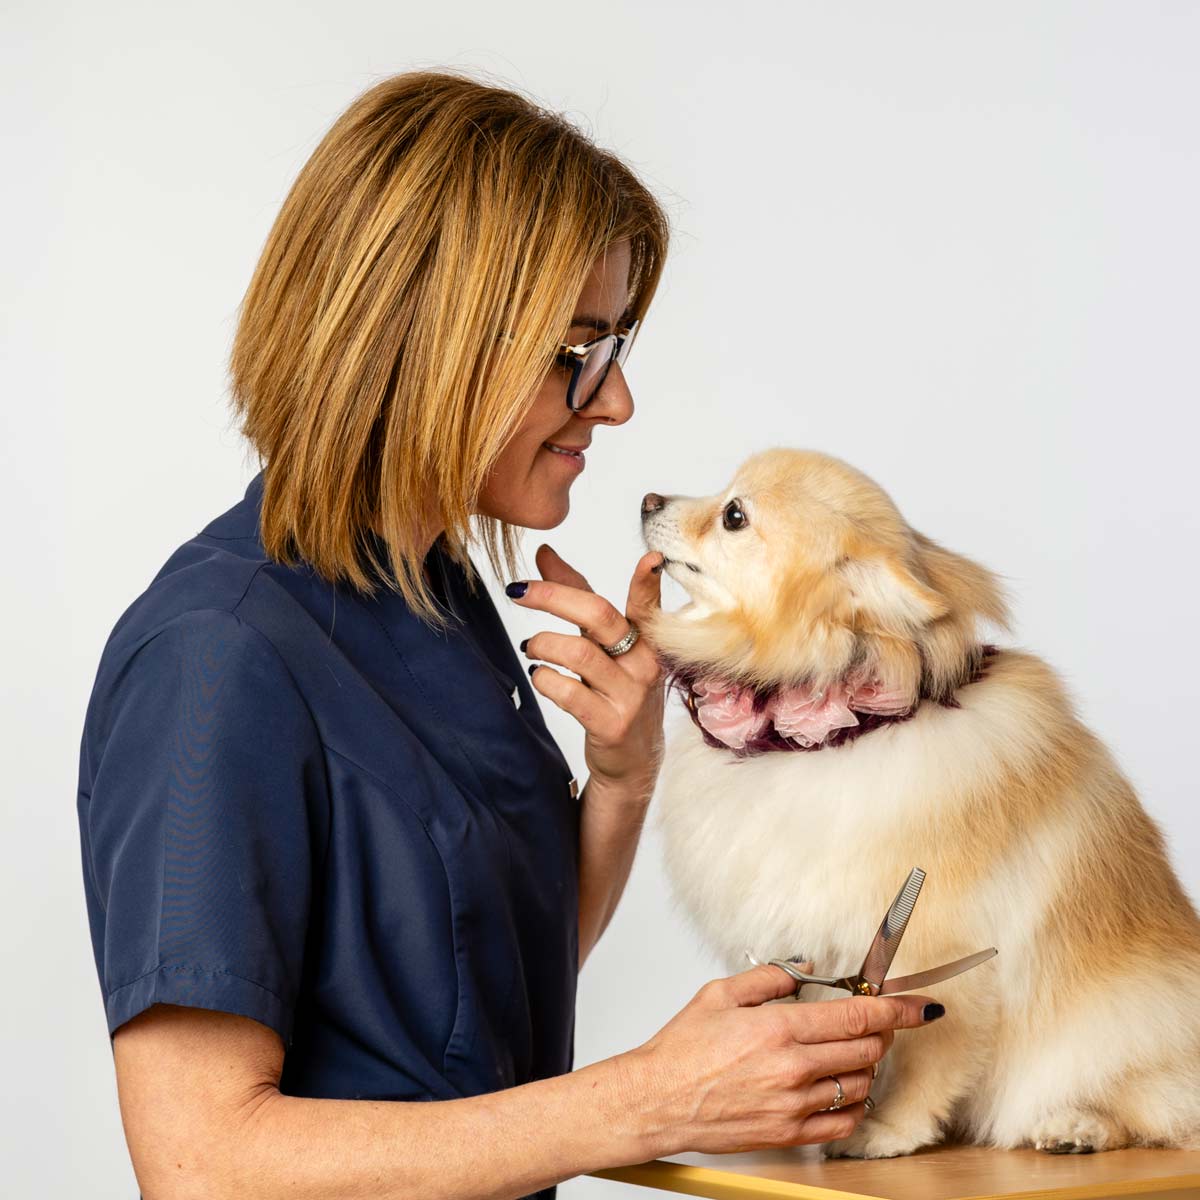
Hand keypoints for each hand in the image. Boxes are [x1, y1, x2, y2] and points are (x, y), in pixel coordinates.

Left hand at [508, 544, 666, 792]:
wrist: (632, 761)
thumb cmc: (615, 691)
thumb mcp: (603, 644)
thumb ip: (577, 597)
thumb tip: (545, 553)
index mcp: (646, 640)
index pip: (646, 605)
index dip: (647, 582)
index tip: (651, 558)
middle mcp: (644, 664)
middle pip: (599, 616)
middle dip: (552, 597)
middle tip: (518, 590)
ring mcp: (630, 695)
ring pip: (579, 653)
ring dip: (543, 644)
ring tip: (531, 648)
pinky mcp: (611, 724)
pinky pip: (569, 693)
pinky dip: (545, 679)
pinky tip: (541, 677)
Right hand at [617, 961, 944, 1158]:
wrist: (658, 1100)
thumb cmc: (682, 1050)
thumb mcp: (720, 994)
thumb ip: (770, 978)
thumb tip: (806, 967)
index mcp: (778, 1029)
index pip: (856, 1015)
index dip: (896, 1008)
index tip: (918, 1006)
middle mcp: (792, 1068)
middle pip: (867, 1050)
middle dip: (883, 1032)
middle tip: (878, 1022)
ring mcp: (794, 1105)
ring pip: (860, 1084)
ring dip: (867, 1065)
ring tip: (852, 1052)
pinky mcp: (789, 1133)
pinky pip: (843, 1121)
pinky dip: (854, 1103)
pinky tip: (843, 1088)